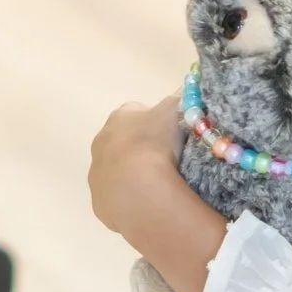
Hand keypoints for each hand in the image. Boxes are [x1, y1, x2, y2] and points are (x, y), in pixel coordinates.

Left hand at [88, 96, 226, 291]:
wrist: (140, 191)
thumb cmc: (158, 143)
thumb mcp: (178, 110)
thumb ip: (185, 96)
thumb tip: (194, 86)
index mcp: (119, 118)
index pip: (137, 112)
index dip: (158, 122)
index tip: (174, 135)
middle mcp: (100, 144)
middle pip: (124, 143)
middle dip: (144, 150)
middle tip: (170, 162)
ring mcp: (97, 176)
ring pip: (118, 173)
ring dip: (135, 177)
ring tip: (161, 186)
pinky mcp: (100, 204)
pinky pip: (118, 201)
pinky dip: (132, 201)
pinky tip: (149, 205)